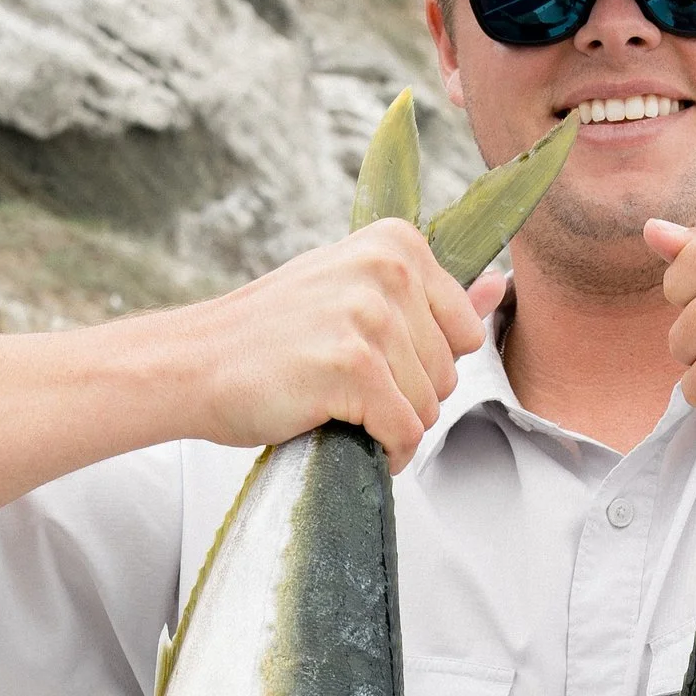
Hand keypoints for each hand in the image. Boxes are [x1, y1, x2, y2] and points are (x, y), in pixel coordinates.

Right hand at [182, 220, 488, 470]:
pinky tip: (341, 433)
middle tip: (342, 384)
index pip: (465, 332)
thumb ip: (430, 295)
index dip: (419, 363)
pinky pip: (404, 433)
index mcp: (396, 243)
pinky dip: (381, 452)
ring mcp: (370, 317)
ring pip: (429, 408)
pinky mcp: (352, 367)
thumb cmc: (273, 335)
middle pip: (449, 374)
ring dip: (388, 425)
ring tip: (335, 404)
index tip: (368, 358)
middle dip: (404, 397)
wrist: (194, 363)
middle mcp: (388, 270)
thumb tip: (501, 286)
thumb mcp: (353, 294)